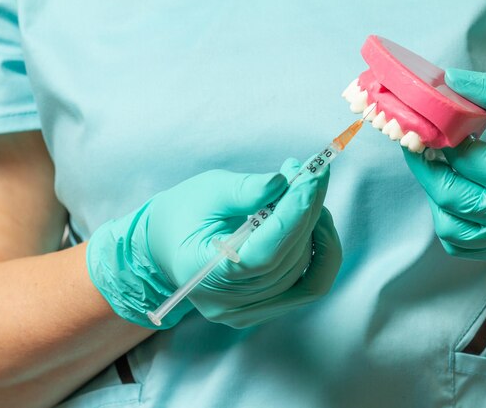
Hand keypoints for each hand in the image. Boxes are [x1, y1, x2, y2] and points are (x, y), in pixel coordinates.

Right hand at [87, 158, 341, 328]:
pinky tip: (316, 224)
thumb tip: (286, 182)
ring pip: (304, 272)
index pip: (264, 253)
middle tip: (311, 173)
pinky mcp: (262, 309)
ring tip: (305, 193)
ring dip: (314, 228)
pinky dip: (320, 254)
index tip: (313, 177)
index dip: (295, 214)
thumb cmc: (183, 214)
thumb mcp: (207, 191)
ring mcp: (246, 312)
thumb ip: (246, 189)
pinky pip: (308, 287)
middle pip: (287, 260)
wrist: (165, 246)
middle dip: (308, 211)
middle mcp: (227, 303)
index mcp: (203, 273)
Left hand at [403, 69, 485, 259]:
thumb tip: (449, 80)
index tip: (425, 123)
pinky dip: (450, 223)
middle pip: (450, 198)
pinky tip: (453, 196)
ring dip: (435, 199)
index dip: (439, 139)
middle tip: (417, 146)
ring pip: (450, 230)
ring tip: (437, 171)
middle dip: (424, 169)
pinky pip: (465, 246)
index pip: (467, 160)